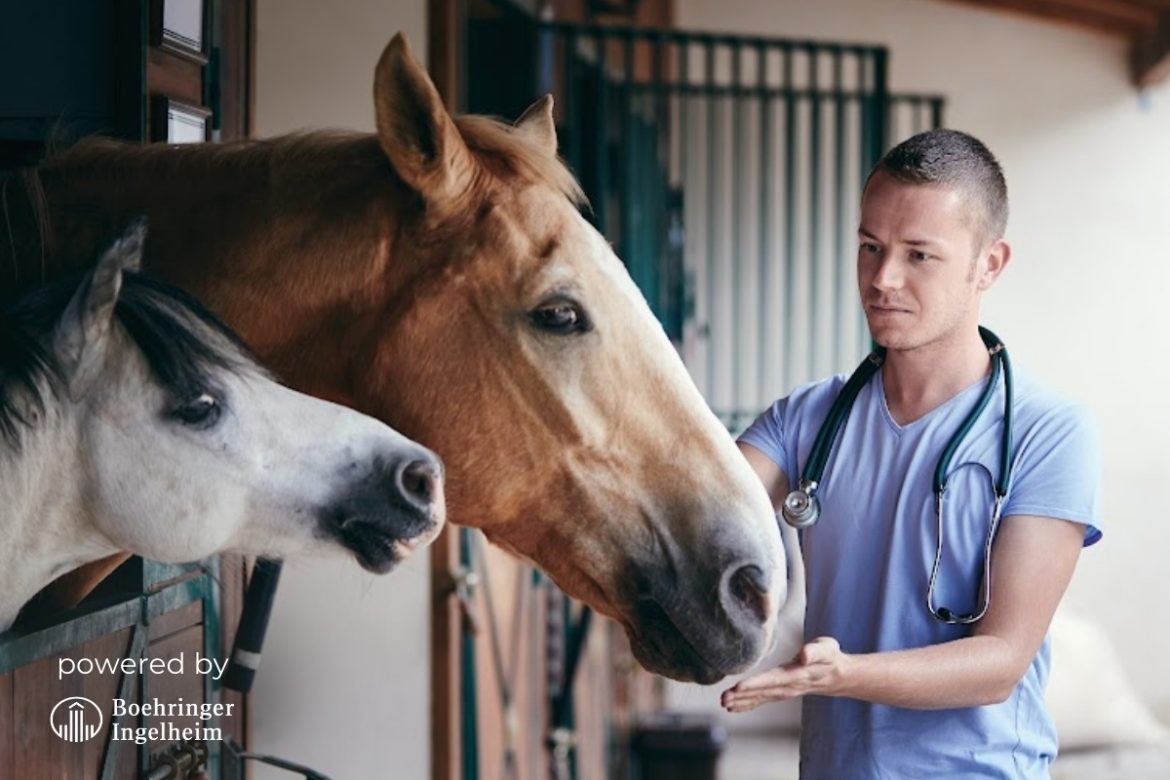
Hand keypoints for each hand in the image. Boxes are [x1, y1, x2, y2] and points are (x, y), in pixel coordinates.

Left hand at [721, 637, 844, 712]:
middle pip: (763, 692)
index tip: (739, 687)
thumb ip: (816, 651)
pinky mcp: (781, 693)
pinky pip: (763, 700)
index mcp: (797, 674)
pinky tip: (733, 707)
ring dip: (741, 701)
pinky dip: (748, 704)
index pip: (774, 680)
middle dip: (742, 696)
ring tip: (723, 703)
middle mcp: (789, 686)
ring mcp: (785, 692)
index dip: (756, 684)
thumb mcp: (827, 649)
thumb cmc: (830, 658)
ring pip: (760, 698)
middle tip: (723, 699)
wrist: (838, 675)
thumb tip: (804, 655)